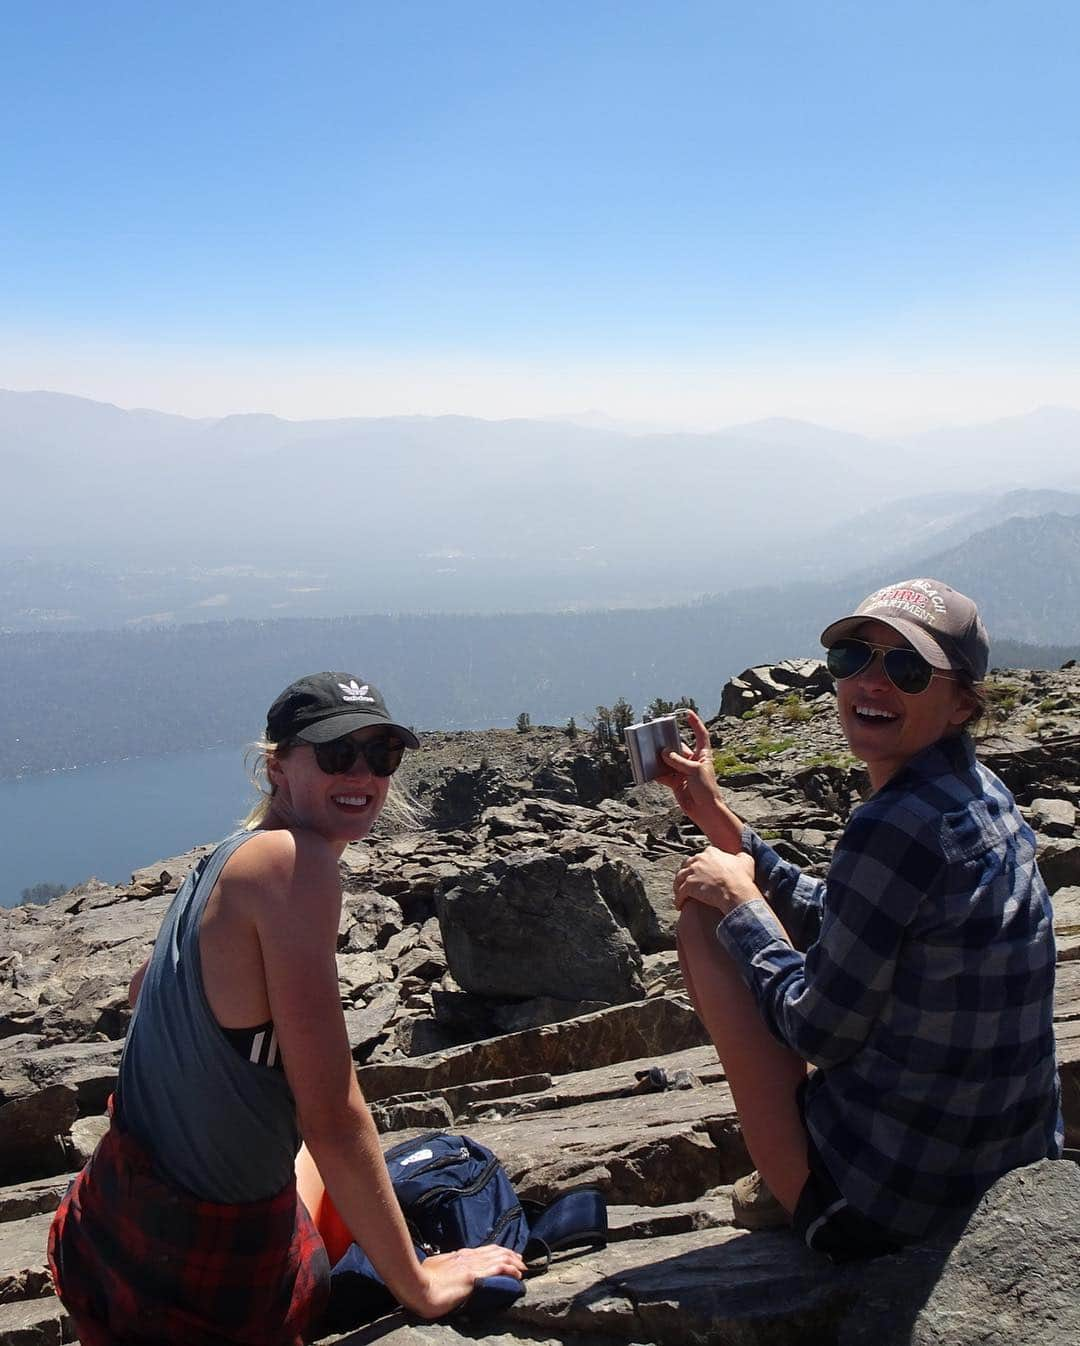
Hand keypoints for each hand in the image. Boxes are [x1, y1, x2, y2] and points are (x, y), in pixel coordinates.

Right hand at [407, 1244, 525, 1318]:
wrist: (417, 1286)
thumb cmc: (421, 1279)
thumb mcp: (434, 1268)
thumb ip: (444, 1266)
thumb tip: (445, 1268)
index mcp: (459, 1255)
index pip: (484, 1250)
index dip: (497, 1252)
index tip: (507, 1255)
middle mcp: (468, 1256)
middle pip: (495, 1251)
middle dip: (509, 1254)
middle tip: (520, 1260)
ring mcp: (472, 1265)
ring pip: (500, 1258)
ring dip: (514, 1262)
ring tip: (523, 1267)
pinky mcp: (474, 1276)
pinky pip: (498, 1269)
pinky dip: (511, 1270)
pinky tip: (518, 1274)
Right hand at [655, 710, 726, 833]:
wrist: (706, 811)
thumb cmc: (707, 789)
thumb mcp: (694, 771)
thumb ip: (677, 761)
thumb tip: (663, 752)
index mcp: (703, 755)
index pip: (700, 734)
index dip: (695, 723)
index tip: (686, 712)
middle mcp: (693, 761)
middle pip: (678, 748)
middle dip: (668, 743)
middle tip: (655, 736)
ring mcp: (684, 772)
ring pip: (669, 761)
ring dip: (660, 758)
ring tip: (648, 752)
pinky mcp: (676, 783)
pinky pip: (664, 774)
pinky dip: (656, 772)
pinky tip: (648, 769)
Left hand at [674, 847, 759, 916]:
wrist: (736, 891)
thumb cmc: (742, 878)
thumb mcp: (746, 862)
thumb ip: (741, 857)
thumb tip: (740, 857)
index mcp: (711, 853)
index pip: (700, 857)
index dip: (698, 865)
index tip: (699, 872)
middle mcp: (699, 859)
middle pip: (686, 866)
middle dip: (685, 874)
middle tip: (687, 883)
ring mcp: (692, 872)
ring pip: (679, 878)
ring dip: (678, 887)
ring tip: (679, 894)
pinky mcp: (689, 886)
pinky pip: (680, 893)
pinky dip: (678, 900)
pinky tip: (679, 905)